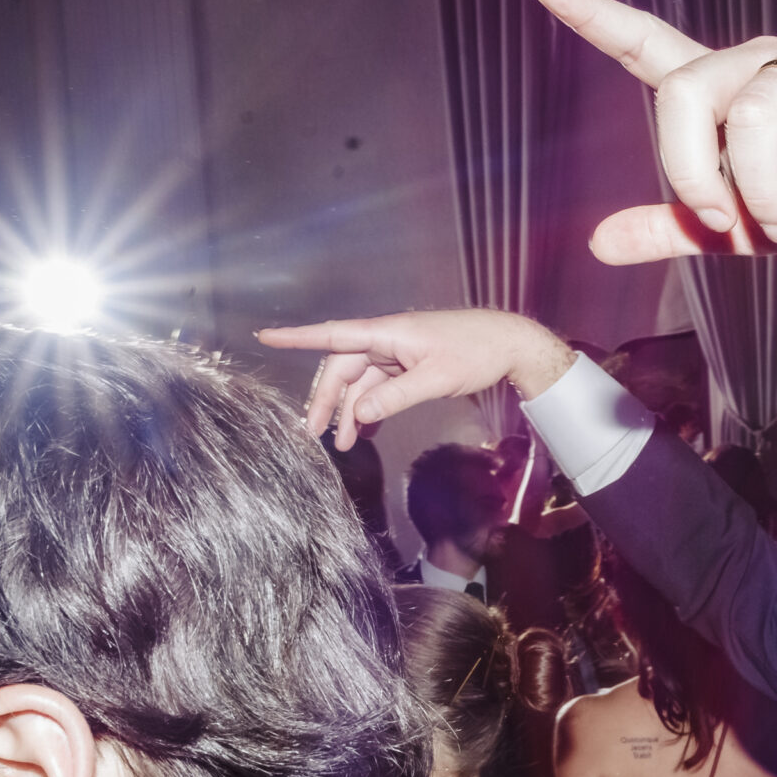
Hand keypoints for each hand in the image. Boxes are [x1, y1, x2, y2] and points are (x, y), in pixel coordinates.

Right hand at [256, 310, 573, 448]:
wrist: (510, 343)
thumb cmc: (476, 352)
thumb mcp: (435, 378)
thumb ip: (394, 397)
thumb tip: (359, 414)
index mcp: (387, 333)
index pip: (332, 335)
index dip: (297, 337)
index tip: (265, 336)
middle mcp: (386, 339)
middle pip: (342, 367)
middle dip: (326, 400)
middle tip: (313, 433)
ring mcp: (398, 352)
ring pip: (360, 381)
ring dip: (351, 410)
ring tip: (345, 443)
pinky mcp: (410, 364)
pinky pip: (380, 386)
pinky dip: (372, 407)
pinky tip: (369, 431)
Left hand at [521, 0, 776, 259]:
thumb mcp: (742, 232)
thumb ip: (677, 229)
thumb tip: (598, 243)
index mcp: (723, 92)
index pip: (646, 44)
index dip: (591, 12)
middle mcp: (760, 63)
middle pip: (686, 92)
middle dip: (694, 173)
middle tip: (729, 223)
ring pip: (751, 116)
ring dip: (765, 192)